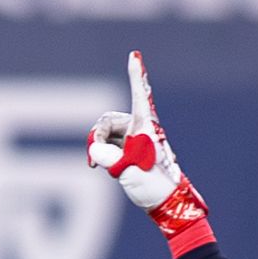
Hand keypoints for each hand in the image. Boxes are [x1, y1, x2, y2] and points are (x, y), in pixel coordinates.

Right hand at [88, 49, 212, 254]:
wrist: (164, 204)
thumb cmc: (152, 183)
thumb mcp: (125, 168)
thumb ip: (103, 154)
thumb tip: (94, 152)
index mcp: (145, 125)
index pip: (139, 94)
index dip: (135, 74)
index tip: (134, 54)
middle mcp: (139, 128)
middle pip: (107, 121)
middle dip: (96, 136)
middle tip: (93, 158)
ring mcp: (133, 140)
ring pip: (104, 134)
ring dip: (97, 148)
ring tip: (97, 167)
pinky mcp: (128, 152)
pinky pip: (107, 146)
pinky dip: (99, 154)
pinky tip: (95, 166)